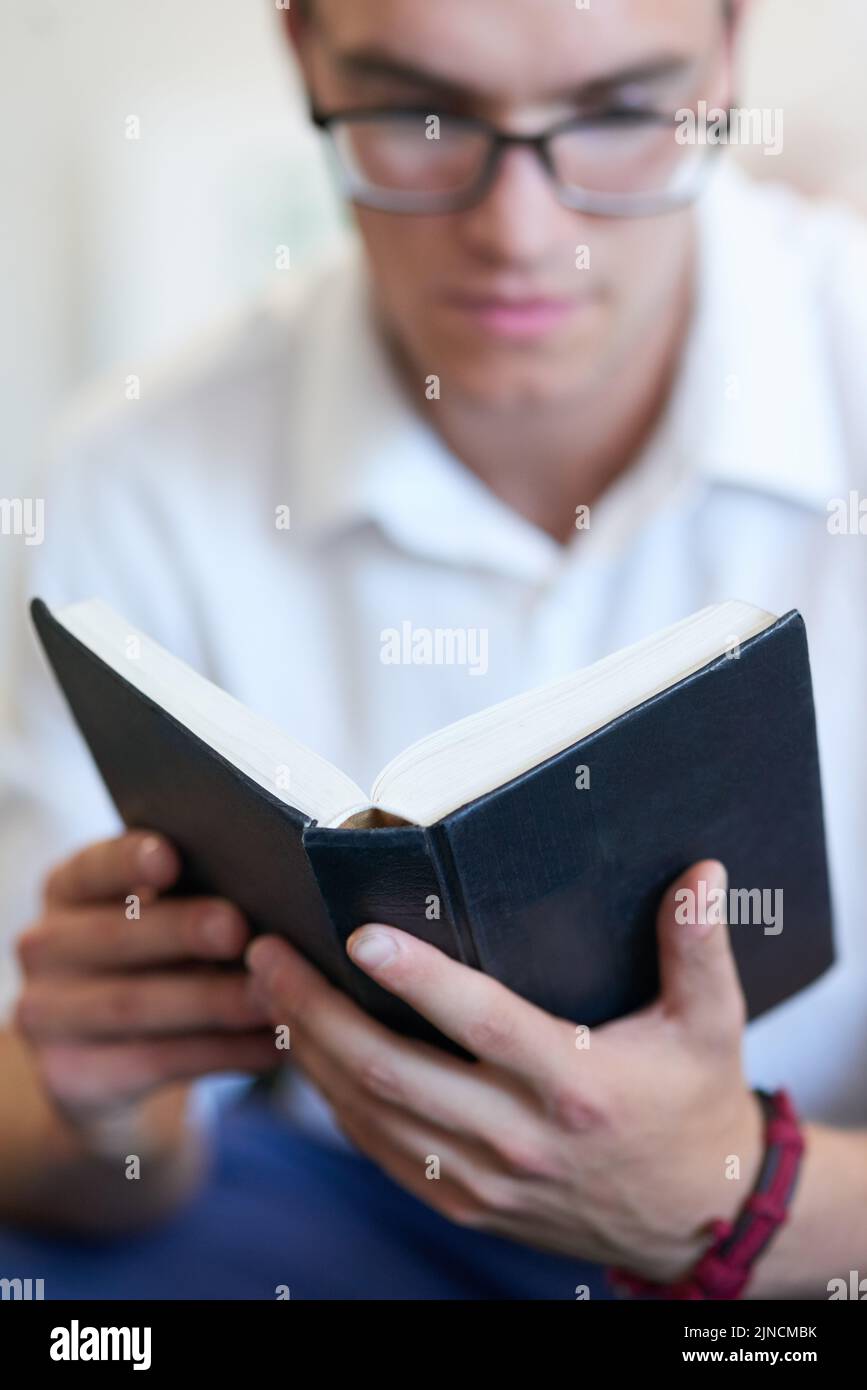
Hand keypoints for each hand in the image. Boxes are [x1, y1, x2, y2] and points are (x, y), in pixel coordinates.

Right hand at [14, 831, 276, 1129]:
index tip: (170, 857)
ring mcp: (46, 1016)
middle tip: (238, 928)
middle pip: (114, 936)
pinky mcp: (68, 1076)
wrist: (104, 1057)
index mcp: (68, 889)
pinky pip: (151, 1062)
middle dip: (180, 931)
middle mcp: (44, 946)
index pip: (94, 868)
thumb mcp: (160, 922)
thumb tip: (270, 889)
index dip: (129, 861)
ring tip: (270, 995)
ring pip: (133, 1005)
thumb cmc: (156, 960)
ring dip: (210, 1000)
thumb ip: (192, 899)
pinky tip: (271, 1045)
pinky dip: (220, 1053)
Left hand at [247, 859, 763, 1281]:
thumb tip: (700, 871)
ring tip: (267, 987)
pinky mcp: (463, 1203)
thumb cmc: (696, 1103)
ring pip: (369, 1114)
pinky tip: (308, 1050)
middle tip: (268, 951)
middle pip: (392, 1072)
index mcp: (576, 1084)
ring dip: (310, 1049)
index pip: (482, 1024)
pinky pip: (379, 1150)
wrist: (695, 1220)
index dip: (417, 979)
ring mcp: (483, 1180)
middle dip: (316, 1009)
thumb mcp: (714, 1024)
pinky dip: (333, 1099)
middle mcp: (520, 1138)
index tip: (359, 934)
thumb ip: (699, 946)